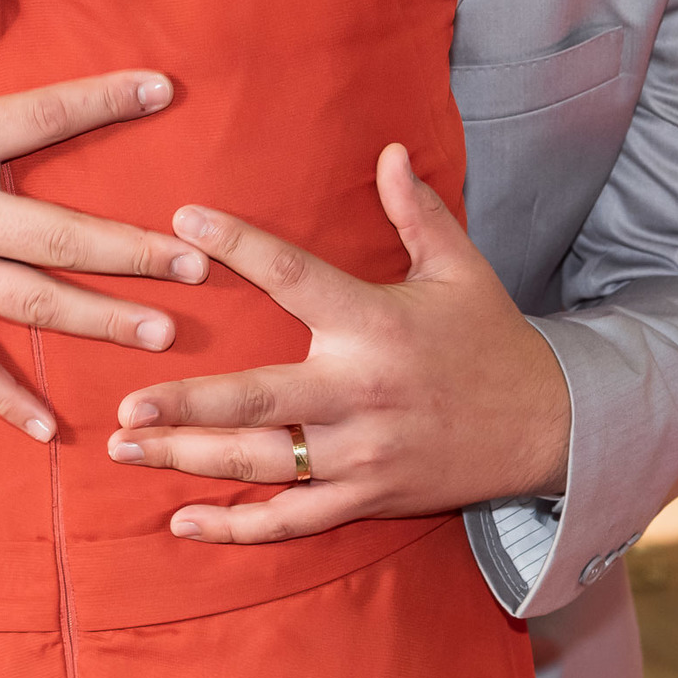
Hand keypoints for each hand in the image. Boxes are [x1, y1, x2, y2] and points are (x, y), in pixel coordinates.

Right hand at [0, 0, 206, 439]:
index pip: (43, 117)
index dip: (105, 99)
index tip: (164, 90)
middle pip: (60, 235)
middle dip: (134, 250)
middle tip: (198, 259)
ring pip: (31, 302)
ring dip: (101, 320)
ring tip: (164, 335)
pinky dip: (6, 401)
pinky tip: (50, 430)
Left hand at [108, 144, 569, 541]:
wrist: (551, 428)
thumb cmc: (491, 336)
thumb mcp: (460, 267)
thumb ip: (415, 211)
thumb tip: (388, 149)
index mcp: (375, 324)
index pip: (294, 276)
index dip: (238, 245)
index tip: (184, 220)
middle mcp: (361, 393)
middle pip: (259, 401)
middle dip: (188, 404)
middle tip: (128, 401)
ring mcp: (361, 454)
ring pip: (262, 465)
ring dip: (189, 459)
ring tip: (126, 448)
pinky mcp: (367, 498)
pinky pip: (293, 522)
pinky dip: (237, 528)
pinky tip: (183, 522)